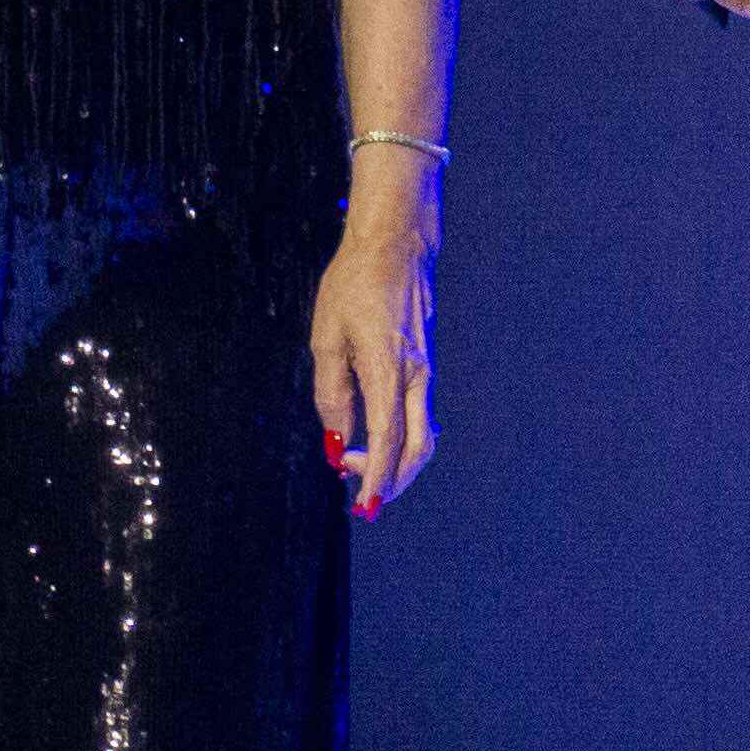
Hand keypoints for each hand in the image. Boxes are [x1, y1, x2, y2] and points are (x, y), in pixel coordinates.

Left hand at [308, 189, 439, 518]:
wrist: (394, 245)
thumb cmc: (353, 284)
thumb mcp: (326, 337)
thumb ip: (332, 392)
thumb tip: (338, 438)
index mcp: (389, 368)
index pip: (389, 438)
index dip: (378, 476)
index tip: (365, 505)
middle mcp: (415, 374)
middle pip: (417, 446)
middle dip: (395, 480)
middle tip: (363, 500)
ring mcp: (423, 369)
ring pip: (420, 432)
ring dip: (395, 460)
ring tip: (356, 466)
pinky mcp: (421, 363)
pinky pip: (415, 411)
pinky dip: (397, 435)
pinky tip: (368, 436)